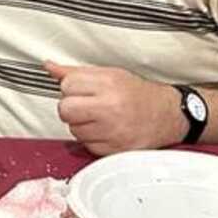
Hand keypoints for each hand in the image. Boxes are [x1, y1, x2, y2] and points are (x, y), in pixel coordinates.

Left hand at [44, 62, 187, 155]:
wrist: (168, 115)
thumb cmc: (138, 93)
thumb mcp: (109, 74)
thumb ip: (76, 72)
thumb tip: (49, 66)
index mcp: (108, 84)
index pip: (67, 85)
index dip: (71, 88)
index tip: (81, 89)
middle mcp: (110, 108)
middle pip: (65, 109)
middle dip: (71, 107)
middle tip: (85, 105)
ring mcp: (113, 131)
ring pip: (73, 129)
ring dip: (80, 124)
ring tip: (98, 118)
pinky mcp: (115, 150)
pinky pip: (86, 146)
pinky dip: (91, 139)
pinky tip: (104, 131)